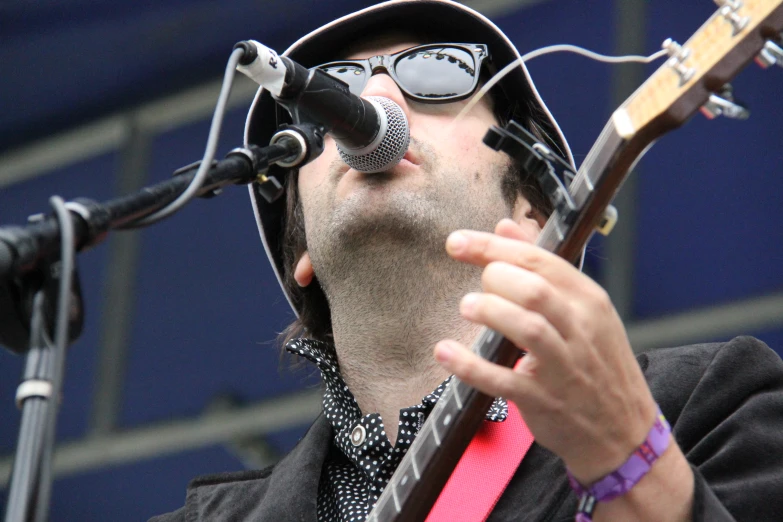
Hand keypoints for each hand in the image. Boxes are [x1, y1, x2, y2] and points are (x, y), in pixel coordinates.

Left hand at [434, 218, 658, 483]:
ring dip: (489, 312)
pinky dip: (470, 365)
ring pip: (527, 328)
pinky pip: (503, 380)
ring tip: (467, 307)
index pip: (539, 260)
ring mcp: (564, 366)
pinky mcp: (544, 400)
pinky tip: (446, 352)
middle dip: (495, 279)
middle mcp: (580, 329)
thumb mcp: (583, 310)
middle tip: (477, 290)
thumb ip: (541, 266)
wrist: (623, 431)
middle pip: (534, 289)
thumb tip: (505, 226)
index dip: (492, 247)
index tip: (457, 242)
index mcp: (588, 300)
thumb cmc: (596, 363)